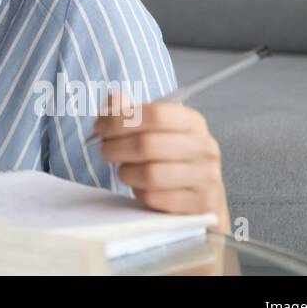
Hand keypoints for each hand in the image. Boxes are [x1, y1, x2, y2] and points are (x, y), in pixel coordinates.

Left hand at [91, 92, 230, 233]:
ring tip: (124, 171)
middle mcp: (205, 147)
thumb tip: (112, 103)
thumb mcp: (153, 130)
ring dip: (126, 172)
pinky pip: (155, 198)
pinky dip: (140, 193)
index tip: (99, 128)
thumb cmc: (170, 157)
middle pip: (147, 144)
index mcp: (193, 122)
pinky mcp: (201, 205)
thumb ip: (129, 112)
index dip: (121, 120)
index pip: (156, 114)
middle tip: (105, 152)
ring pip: (149, 174)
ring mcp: (207, 178)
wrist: (201, 196)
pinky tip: (142, 189)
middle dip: (115, 148)